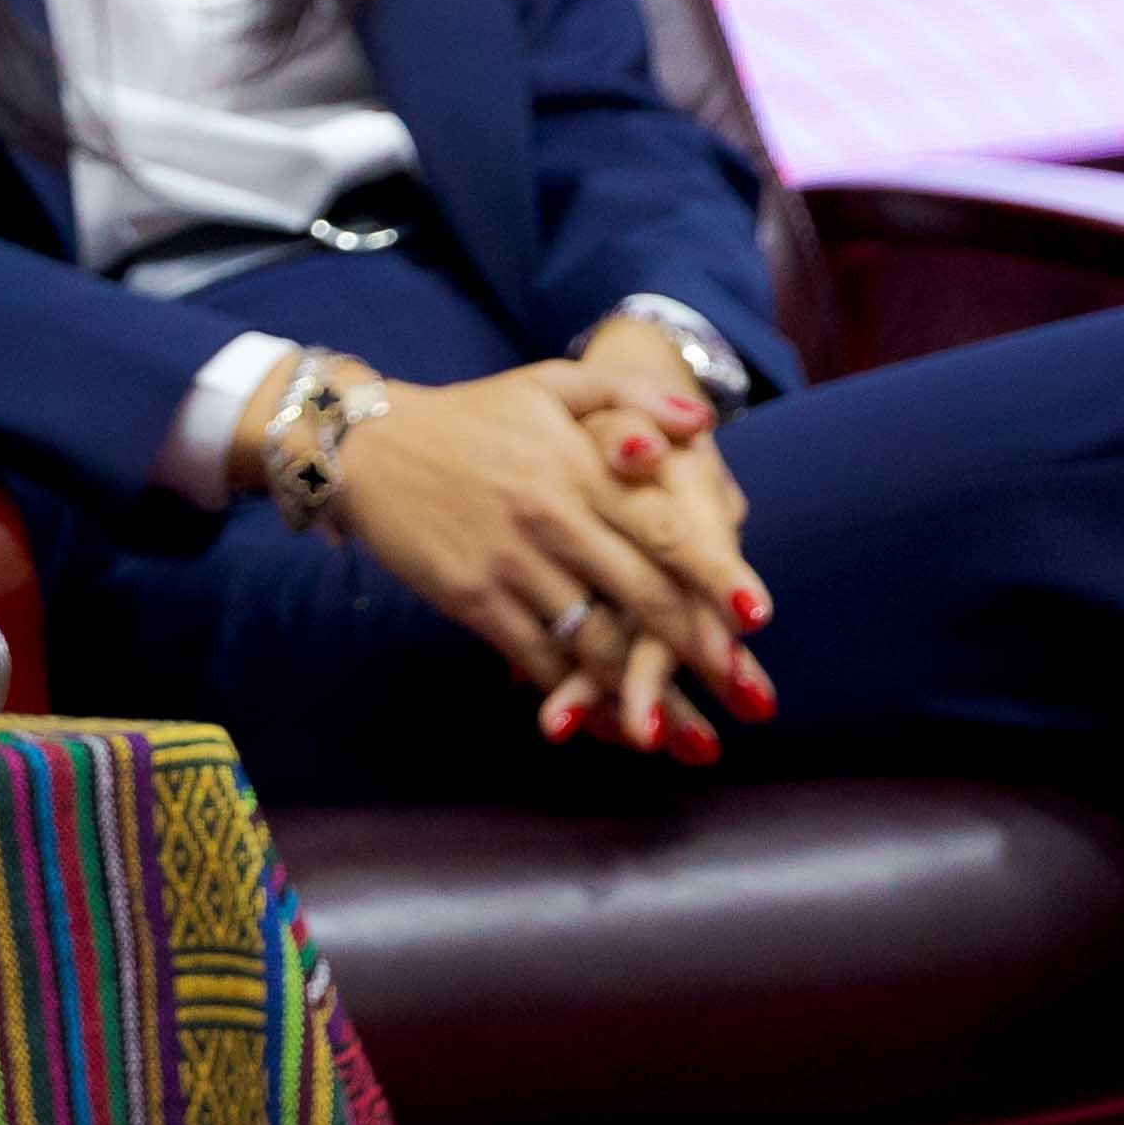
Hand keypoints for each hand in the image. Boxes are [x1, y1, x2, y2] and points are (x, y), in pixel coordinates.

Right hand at [258, 351, 768, 754]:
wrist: (365, 443)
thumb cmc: (470, 415)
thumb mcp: (549, 384)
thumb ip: (630, 395)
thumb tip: (703, 421)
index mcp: (580, 467)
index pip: (663, 529)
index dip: (714, 577)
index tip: (757, 620)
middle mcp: (553, 518)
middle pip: (643, 597)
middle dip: (701, 655)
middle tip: (748, 698)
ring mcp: (512, 563)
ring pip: (594, 641)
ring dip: (645, 695)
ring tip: (693, 740)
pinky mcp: (473, 599)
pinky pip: (536, 659)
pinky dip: (575, 699)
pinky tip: (607, 727)